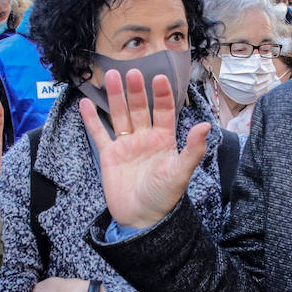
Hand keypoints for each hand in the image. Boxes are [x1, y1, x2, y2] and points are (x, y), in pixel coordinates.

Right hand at [78, 67, 209, 230]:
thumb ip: (192, 149)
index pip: (164, 111)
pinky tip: (86, 103)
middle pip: (139, 108)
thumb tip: (205, 125)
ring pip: (120, 115)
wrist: (142, 219)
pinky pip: (100, 134)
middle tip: (131, 72)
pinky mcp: (110, 155)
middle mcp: (145, 138)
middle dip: (136, 91)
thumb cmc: (164, 197)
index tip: (159, 78)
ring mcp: (126, 145)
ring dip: (115, 96)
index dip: (162, 95)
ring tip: (110, 76)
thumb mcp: (180, 173)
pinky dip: (92, 119)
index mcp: (164, 140)